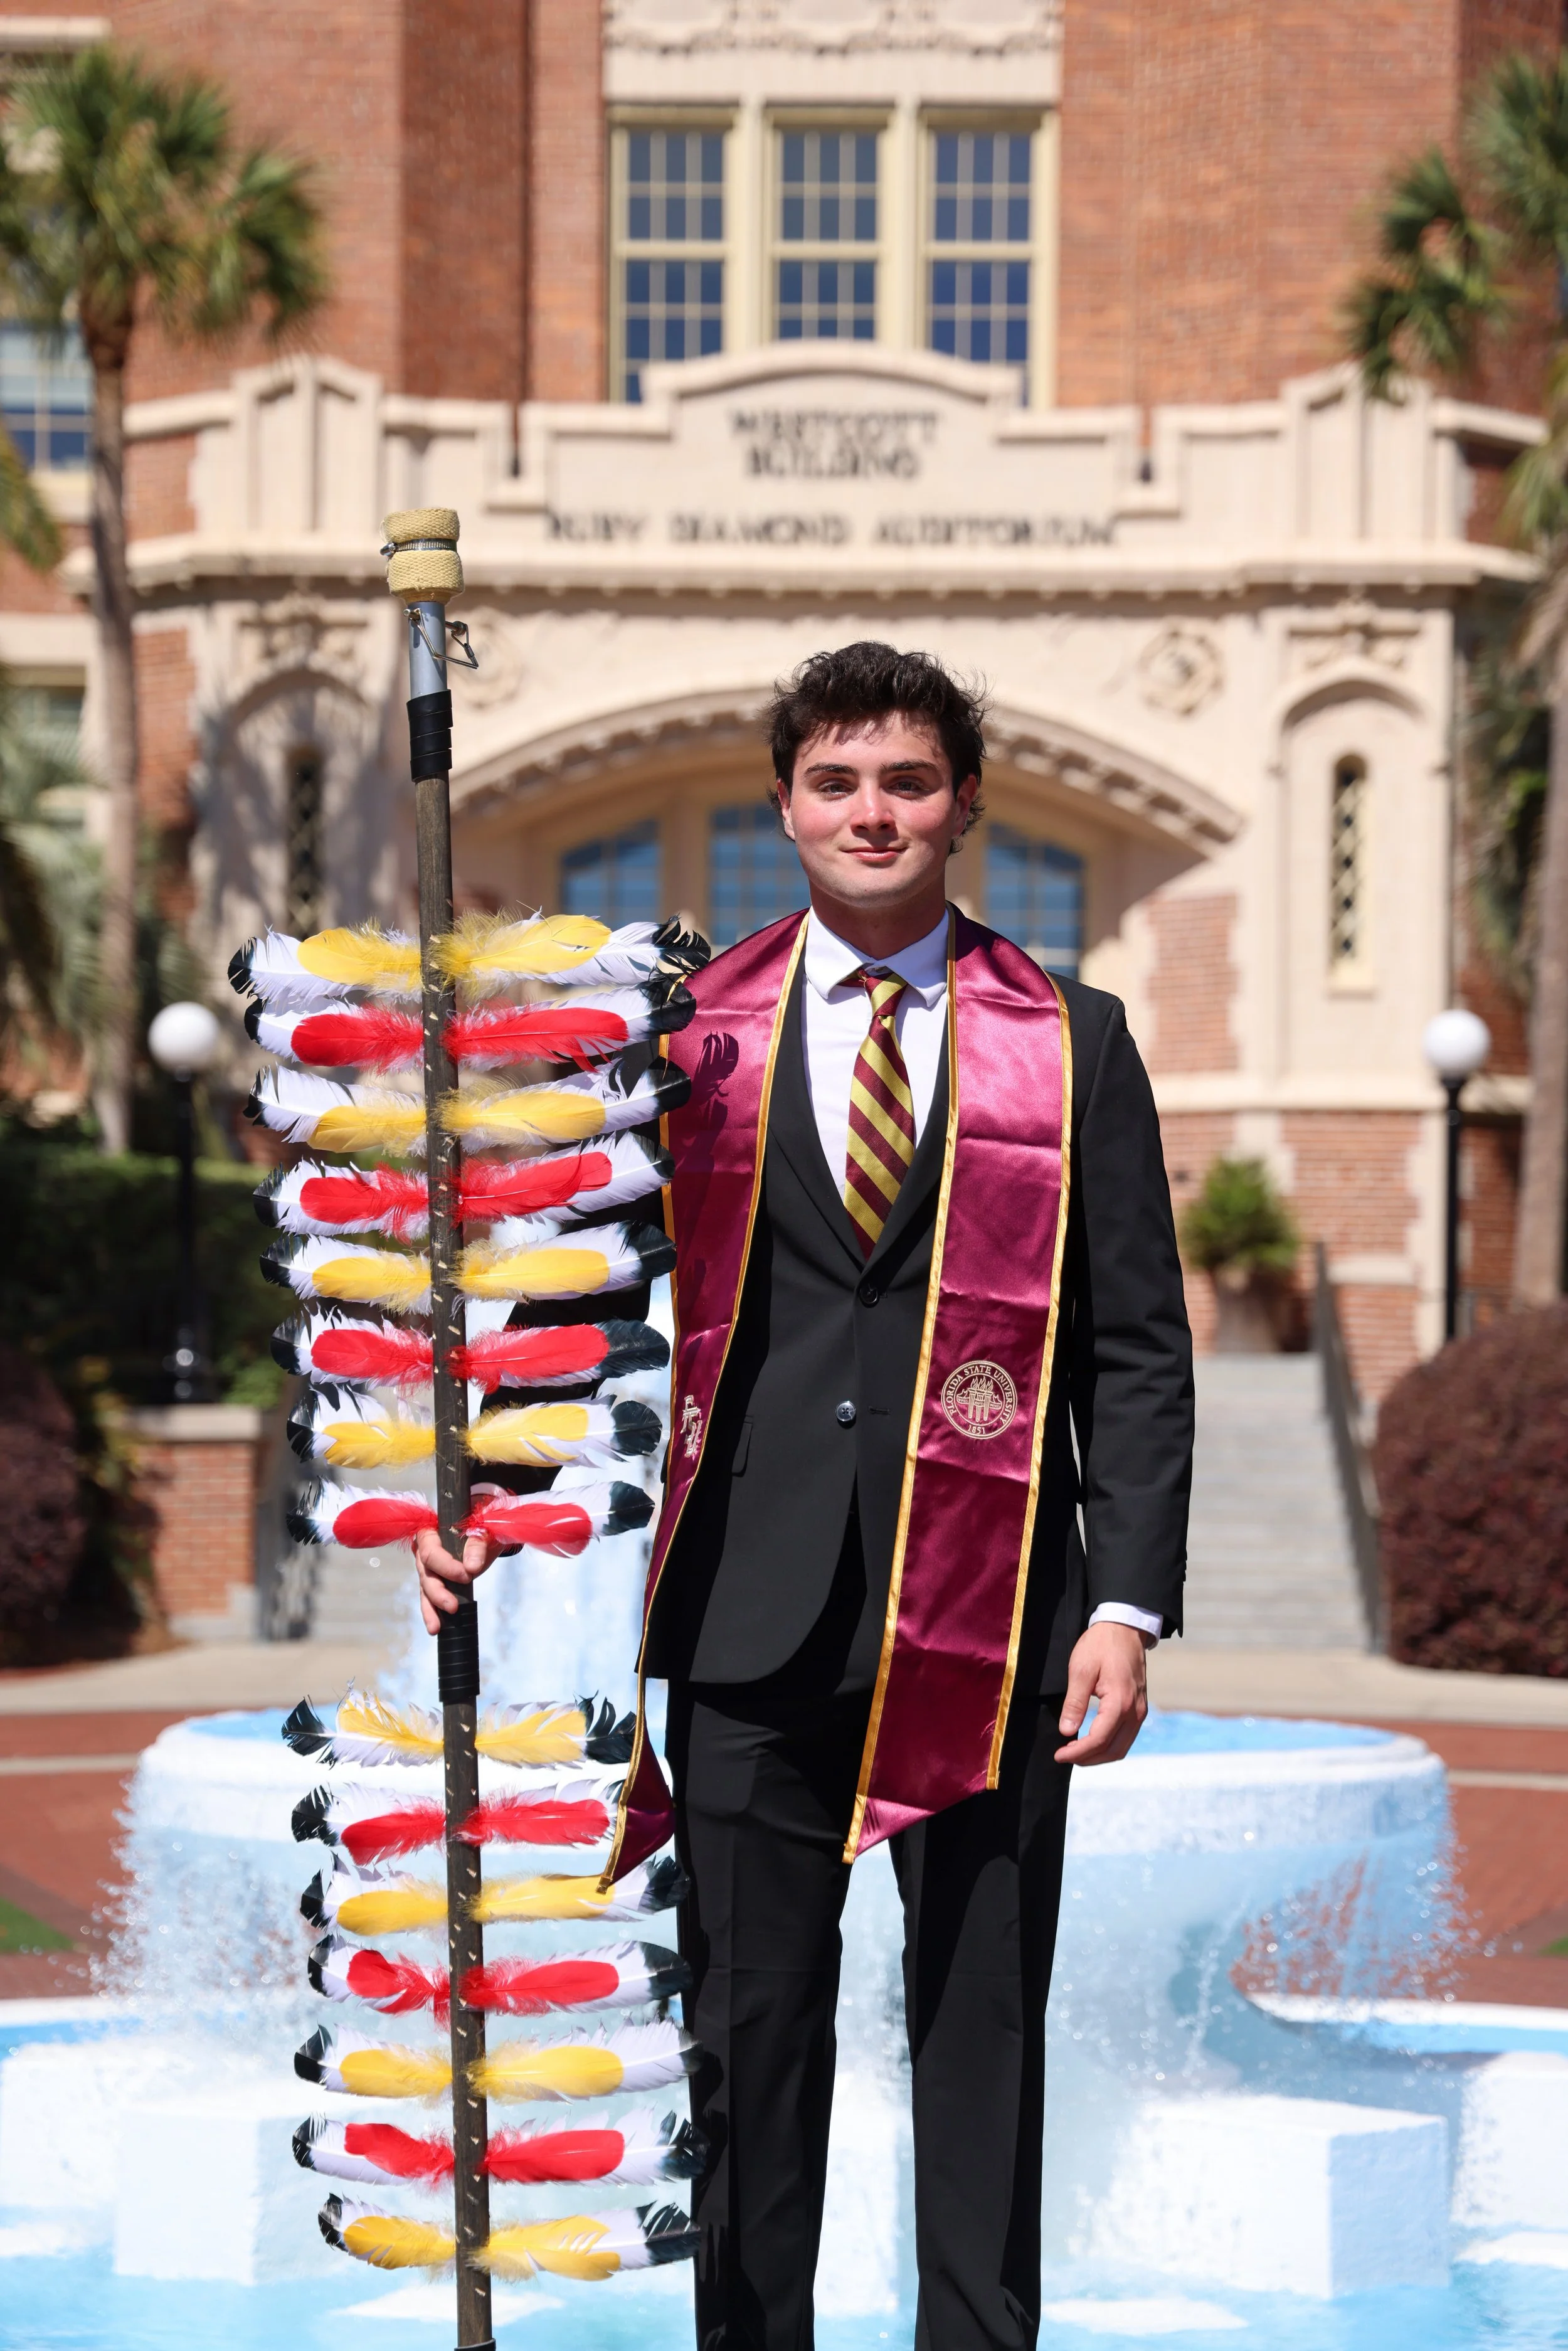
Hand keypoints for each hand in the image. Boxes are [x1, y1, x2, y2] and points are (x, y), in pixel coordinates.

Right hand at [412, 1526, 499, 1634]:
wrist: (489, 1529)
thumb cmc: (484, 1523)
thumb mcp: (485, 1527)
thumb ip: (478, 1542)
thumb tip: (472, 1566)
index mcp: (433, 1528)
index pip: (430, 1547)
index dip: (445, 1564)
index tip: (467, 1574)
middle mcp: (425, 1546)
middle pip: (425, 1569)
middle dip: (437, 1590)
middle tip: (453, 1605)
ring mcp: (429, 1565)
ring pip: (425, 1586)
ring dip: (431, 1606)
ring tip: (436, 1626)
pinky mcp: (436, 1579)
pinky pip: (429, 1596)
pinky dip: (431, 1612)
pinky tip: (434, 1627)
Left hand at [1055, 1621, 1151, 1764]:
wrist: (1124, 1628)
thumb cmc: (1101, 1645)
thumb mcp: (1081, 1669)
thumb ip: (1075, 1702)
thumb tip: (1067, 1731)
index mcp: (1120, 1702)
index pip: (1099, 1740)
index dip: (1078, 1752)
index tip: (1059, 1755)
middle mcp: (1135, 1711)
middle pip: (1113, 1750)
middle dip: (1088, 1759)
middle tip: (1064, 1756)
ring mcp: (1140, 1711)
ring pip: (1122, 1747)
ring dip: (1099, 1755)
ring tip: (1076, 1752)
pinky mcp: (1139, 1708)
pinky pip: (1126, 1736)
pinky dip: (1109, 1745)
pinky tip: (1092, 1740)